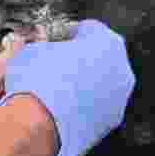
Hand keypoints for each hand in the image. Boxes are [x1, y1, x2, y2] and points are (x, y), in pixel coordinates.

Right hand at [0, 20, 134, 155]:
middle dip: (82, 60)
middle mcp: (121, 69)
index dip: (70, 33)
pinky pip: (98, 108)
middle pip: (102, 57)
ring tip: (58, 90)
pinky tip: (63, 109)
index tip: (57, 40)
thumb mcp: (32, 50)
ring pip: (103, 85)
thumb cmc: (36, 82)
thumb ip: (46, 46)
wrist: (37, 126)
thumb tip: (42, 51)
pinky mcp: (110, 124)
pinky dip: (84, 107)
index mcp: (107, 42)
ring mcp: (119, 99)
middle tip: (58, 65)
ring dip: (85, 85)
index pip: (90, 29)